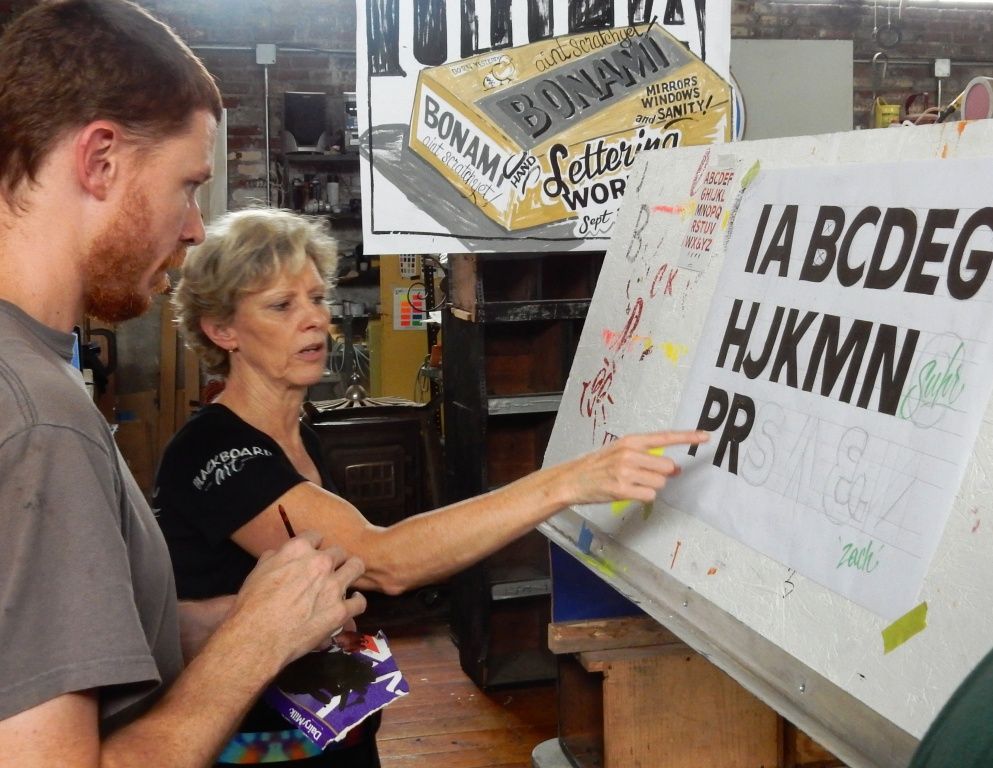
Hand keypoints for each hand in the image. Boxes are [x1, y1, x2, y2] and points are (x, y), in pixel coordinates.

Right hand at [230, 531, 366, 665]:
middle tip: (328, 570)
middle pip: (338, 551)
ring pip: (356, 566)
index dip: (314, 545)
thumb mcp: (257, 572)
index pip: (316, 536)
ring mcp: (333, 586)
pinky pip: (359, 602)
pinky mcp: (340, 610)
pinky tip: (352, 602)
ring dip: (351, 571)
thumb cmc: (251, 605)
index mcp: (298, 550)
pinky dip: (356, 602)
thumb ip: (273, 558)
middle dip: (333, 559)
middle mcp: (320, 563)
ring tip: (347, 578)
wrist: (258, 637)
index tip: (313, 553)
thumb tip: (279, 554)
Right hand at [559, 430, 708, 504]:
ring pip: (660, 483)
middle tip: (644, 476)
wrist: (572, 479)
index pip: (665, 437)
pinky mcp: (622, 489)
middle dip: (661, 475)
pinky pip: (649, 496)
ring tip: (632, 484)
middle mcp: (630, 453)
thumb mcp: (621, 451)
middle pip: (667, 467)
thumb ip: (647, 456)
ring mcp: (625, 472)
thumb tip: (675, 469)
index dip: (688, 437)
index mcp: (631, 441)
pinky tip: (629, 493)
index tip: (706, 436)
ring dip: (651, 487)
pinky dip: (643, 497)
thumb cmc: (598, 465)